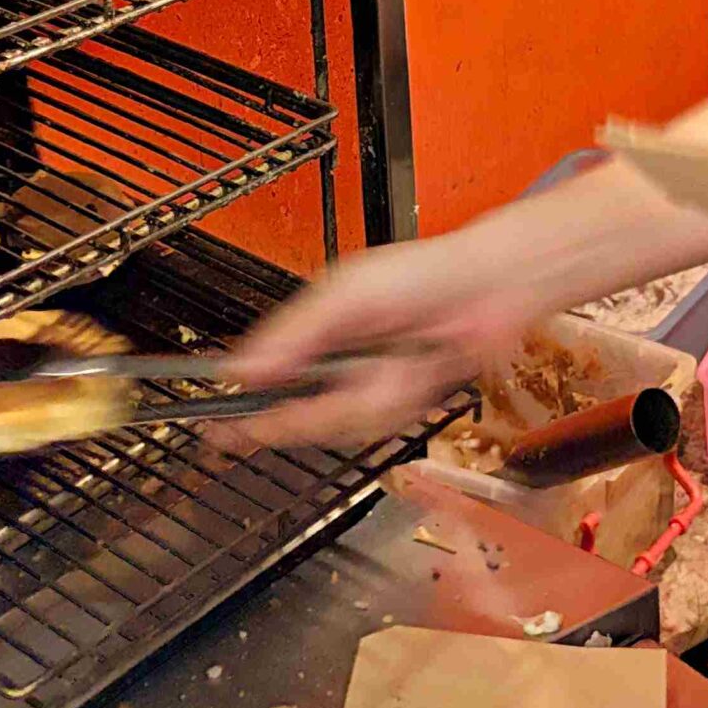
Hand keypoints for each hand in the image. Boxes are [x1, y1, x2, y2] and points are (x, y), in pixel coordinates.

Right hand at [219, 227, 550, 447]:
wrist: (488, 290)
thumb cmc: (421, 275)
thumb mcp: (345, 295)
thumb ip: (294, 334)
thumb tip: (242, 368)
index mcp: (312, 329)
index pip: (265, 375)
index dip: (243, 406)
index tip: (218, 432)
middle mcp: (336, 361)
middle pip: (300, 413)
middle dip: (309, 415)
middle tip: (316, 411)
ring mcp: (369, 383)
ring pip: (344, 423)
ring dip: (368, 401)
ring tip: (398, 368)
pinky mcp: (402, 401)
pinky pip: (383, 423)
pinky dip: (399, 403)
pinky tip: (415, 374)